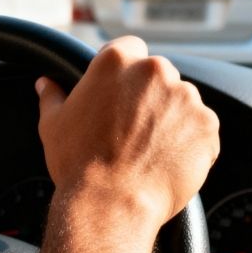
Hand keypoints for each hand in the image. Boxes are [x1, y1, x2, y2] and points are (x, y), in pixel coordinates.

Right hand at [35, 37, 220, 229]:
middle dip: (150, 96)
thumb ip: (53, 96)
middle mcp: (154, 70)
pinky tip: (168, 161)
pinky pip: (202, 128)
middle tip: (134, 130)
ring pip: (182, 101)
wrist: (112, 204)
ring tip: (150, 150)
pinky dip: (192, 142)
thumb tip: (44, 83)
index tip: (121, 94)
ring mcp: (185, 96)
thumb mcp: (54, 125)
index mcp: (117, 61)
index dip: (126, 72)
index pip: (130, 48)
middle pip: (159, 75)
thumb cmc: (78, 164)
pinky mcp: (206, 124)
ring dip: (172, 118)